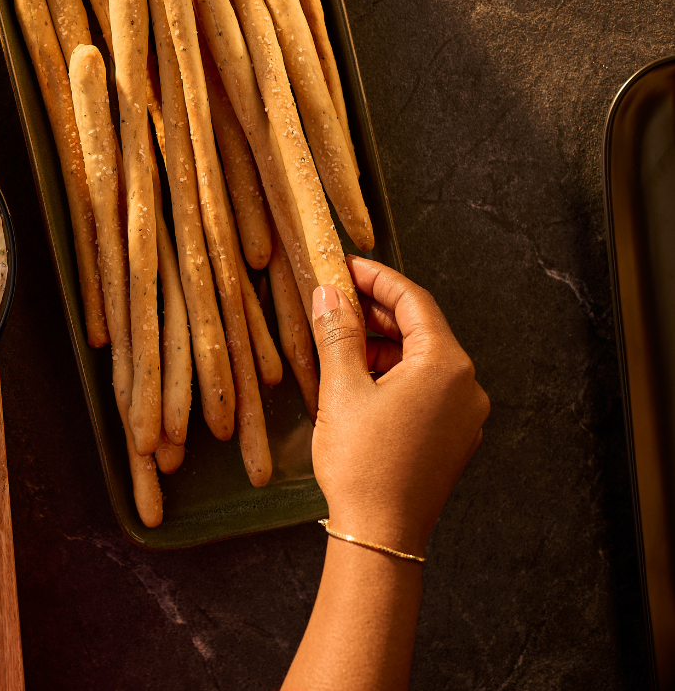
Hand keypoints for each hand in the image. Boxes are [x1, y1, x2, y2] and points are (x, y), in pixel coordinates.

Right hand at [309, 256, 489, 556]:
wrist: (381, 533)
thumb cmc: (363, 464)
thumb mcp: (341, 388)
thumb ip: (339, 333)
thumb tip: (331, 294)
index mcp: (446, 365)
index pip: (413, 301)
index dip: (376, 278)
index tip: (347, 266)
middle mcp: (466, 385)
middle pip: (421, 329)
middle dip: (377, 313)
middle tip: (336, 299)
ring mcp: (465, 415)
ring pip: (423, 360)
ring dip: (383, 346)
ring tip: (340, 344)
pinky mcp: (454, 438)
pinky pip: (427, 389)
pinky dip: (395, 375)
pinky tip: (360, 381)